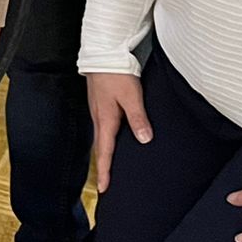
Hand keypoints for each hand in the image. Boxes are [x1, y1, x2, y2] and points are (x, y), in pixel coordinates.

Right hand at [88, 71, 152, 191]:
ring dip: (105, 154)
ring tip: (109, 167)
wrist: (102, 52)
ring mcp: (98, 110)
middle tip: (106, 184)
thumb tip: (144, 139)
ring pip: (101, 138)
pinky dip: (107, 140)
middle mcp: (99, 118)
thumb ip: (138, 118)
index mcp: (105, 119)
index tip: (104, 189)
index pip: (105, 151)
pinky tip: (114, 140)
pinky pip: (103, 127)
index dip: (105, 171)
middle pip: (100, 148)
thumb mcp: (132, 96)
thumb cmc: (116, 73)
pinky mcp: (101, 104)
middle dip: (103, 167)